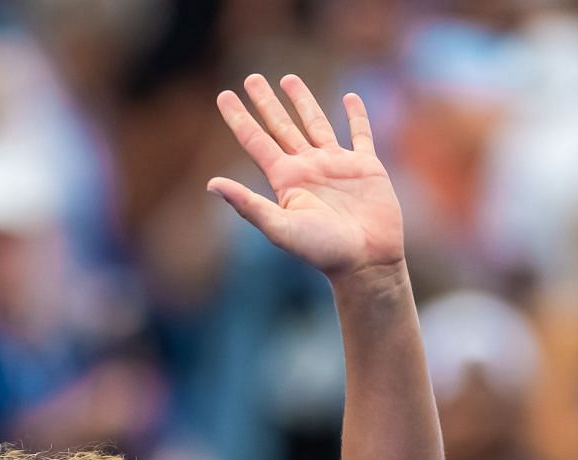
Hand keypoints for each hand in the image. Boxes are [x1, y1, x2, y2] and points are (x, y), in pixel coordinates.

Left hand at [208, 75, 403, 284]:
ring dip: (303, 101)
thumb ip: (248, 205)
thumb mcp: (280, 227)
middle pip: (281, 127)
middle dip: (266, 103)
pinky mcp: (366, 167)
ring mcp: (336, 166)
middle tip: (251, 78)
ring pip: (315, 124)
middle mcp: (307, 168)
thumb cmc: (322, 250)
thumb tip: (211, 184)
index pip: (256, 141)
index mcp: (286, 180)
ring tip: (288, 79)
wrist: (366, 262)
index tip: (223, 96)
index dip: (239, 118)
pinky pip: (360, 134)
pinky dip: (356, 116)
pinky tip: (350, 98)